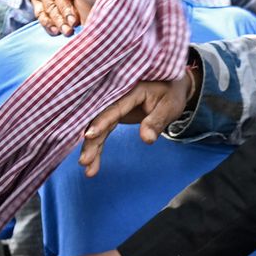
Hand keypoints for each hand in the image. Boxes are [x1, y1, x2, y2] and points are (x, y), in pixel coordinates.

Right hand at [78, 58, 200, 177]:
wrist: (169, 85)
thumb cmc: (170, 94)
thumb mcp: (170, 106)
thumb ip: (157, 121)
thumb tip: (147, 140)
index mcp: (130, 90)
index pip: (113, 108)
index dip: (101, 122)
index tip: (89, 136)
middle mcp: (116, 96)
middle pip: (99, 119)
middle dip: (91, 141)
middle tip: (84, 161)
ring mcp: (112, 106)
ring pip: (96, 127)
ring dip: (91, 148)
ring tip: (88, 171)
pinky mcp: (112, 115)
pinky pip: (101, 132)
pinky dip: (97, 147)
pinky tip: (92, 165)